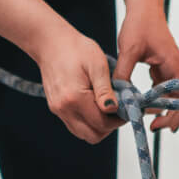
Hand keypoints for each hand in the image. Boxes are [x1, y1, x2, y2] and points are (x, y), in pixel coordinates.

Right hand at [34, 22, 122, 144]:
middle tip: (119, 111)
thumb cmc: (74, 48)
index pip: (102, 123)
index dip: (119, 120)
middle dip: (109, 127)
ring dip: (98, 126)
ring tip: (107, 107)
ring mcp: (58, 110)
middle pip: (93, 135)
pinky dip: (88, 122)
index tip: (128, 108)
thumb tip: (113, 109)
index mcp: (74, 98)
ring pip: (83, 134)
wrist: (50, 42)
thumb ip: (105, 89)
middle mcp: (63, 108)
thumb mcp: (97, 63)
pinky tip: (94, 105)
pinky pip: (75, 125)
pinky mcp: (56, 108)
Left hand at [114, 8, 178, 131]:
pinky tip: (140, 102)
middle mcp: (175, 69)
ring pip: (168, 95)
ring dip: (159, 107)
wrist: (143, 6)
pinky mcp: (160, 65)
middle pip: (178, 100)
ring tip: (143, 117)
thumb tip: (116, 95)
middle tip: (150, 127)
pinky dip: (153, 96)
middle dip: (167, 115)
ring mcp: (169, 67)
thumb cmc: (140, 23)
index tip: (157, 125)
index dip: (174, 115)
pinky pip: (160, 87)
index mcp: (174, 66)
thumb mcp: (129, 50)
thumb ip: (124, 73)